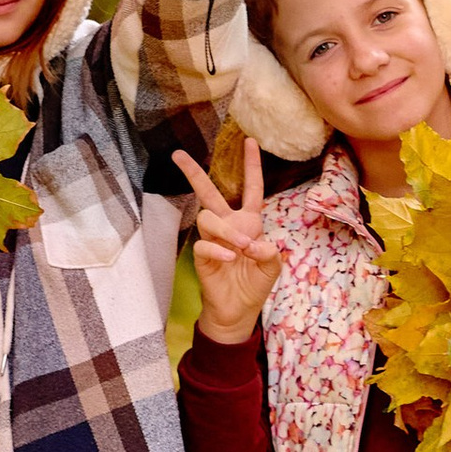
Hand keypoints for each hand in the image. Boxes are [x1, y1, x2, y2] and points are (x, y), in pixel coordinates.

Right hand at [173, 138, 282, 340]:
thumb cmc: (255, 283)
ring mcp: (213, 240)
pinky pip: (204, 244)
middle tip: (178, 155)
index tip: (250, 141)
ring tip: (241, 248)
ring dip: (226, 230)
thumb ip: (270, 251)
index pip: (251, 189)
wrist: (239, 310)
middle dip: (194, 173)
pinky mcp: (202, 257)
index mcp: (249, 222)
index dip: (251, 166)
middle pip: (209, 193)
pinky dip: (218, 250)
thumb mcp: (272, 266)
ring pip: (208, 218)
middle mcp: (228, 226)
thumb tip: (253, 243)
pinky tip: (229, 259)